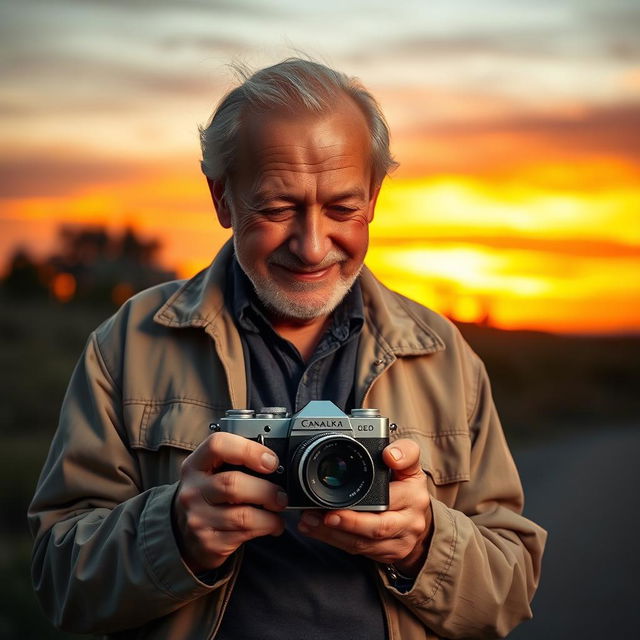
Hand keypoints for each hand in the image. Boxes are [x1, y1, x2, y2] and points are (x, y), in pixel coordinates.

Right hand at [173, 432, 287, 573]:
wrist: (184, 535)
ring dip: (270, 513)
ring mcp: (198, 519)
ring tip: (278, 509)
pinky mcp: (209, 542)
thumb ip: (235, 463)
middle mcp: (192, 491)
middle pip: (233, 484)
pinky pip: (245, 533)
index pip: (218, 446)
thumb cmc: (208, 496)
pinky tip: (272, 524)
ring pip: (243, 515)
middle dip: (266, 489)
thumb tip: (274, 462)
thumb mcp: (211, 473)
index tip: (271, 461)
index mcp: (195, 465)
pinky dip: (267, 527)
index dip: (249, 450)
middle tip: (281, 494)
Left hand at [297, 438, 432, 576]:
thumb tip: (391, 454)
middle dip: (347, 523)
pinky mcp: (386, 555)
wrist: (417, 519)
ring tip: (309, 521)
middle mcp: (409, 522)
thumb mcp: (411, 465)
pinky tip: (316, 529)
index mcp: (414, 497)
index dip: (371, 503)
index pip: (394, 498)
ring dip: (333, 534)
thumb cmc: (407, 487)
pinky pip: (357, 550)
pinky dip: (334, 540)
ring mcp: (398, 542)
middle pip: (377, 528)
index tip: (338, 508)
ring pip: (363, 543)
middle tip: (321, 515)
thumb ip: (405, 452)